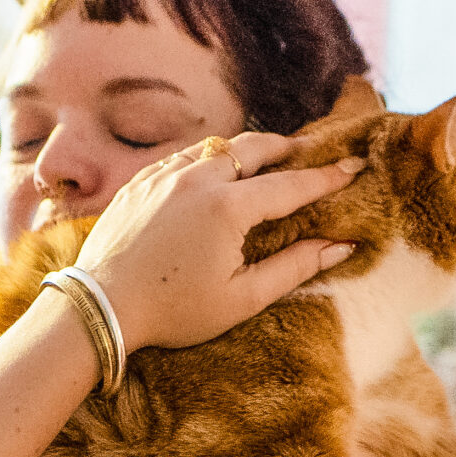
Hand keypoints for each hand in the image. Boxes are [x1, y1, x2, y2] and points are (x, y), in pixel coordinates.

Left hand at [74, 132, 362, 349]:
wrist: (102, 305)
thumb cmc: (174, 310)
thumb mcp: (242, 297)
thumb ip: (294, 267)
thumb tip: (340, 246)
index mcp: (228, 207)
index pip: (291, 185)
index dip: (327, 177)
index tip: (353, 167)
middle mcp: (198, 178)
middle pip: (255, 148)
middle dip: (287, 148)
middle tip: (309, 152)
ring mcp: (165, 175)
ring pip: (217, 147)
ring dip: (246, 150)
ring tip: (266, 157)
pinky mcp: (140, 180)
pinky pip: (183, 156)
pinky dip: (209, 157)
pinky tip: (214, 170)